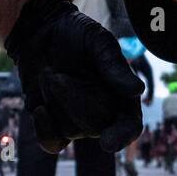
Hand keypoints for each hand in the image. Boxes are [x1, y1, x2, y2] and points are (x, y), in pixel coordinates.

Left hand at [5, 0, 142, 153]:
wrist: (41, 32)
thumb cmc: (75, 33)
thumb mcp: (97, 40)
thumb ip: (113, 64)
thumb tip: (137, 91)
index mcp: (122, 96)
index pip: (129, 125)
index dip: (122, 136)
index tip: (109, 143)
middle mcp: (104, 115)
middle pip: (95, 128)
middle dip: (73, 101)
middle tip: (55, 75)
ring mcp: (78, 123)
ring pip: (70, 130)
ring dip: (54, 101)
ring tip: (48, 75)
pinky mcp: (55, 126)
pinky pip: (52, 144)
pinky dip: (44, 130)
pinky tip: (39, 109)